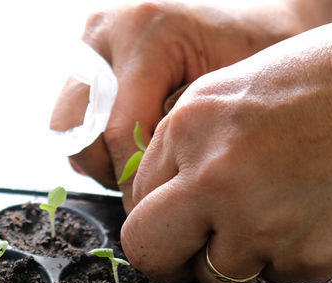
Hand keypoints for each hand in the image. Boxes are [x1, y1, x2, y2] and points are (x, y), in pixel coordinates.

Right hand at [49, 1, 331, 207]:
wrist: (263, 15)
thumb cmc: (265, 53)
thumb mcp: (240, 94)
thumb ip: (197, 135)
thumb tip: (160, 193)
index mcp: (152, 31)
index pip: (121, 132)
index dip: (139, 185)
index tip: (164, 213)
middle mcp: (111, 28)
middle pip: (79, 132)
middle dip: (112, 173)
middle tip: (153, 193)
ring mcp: (92, 39)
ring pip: (66, 129)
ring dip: (100, 160)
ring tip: (144, 167)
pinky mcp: (84, 53)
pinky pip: (72, 120)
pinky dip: (98, 144)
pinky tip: (137, 147)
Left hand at [123, 18, 331, 282]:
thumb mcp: (237, 89)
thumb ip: (189, 143)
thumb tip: (161, 198)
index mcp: (189, 127)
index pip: (136, 202)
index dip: (159, 214)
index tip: (181, 216)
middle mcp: (214, 181)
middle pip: (151, 255)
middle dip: (171, 259)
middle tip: (196, 250)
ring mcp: (259, 227)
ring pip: (218, 275)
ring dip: (240, 255)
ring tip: (284, 207)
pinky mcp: (305, 260)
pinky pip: (278, 276)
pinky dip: (293, 255)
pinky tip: (321, 210)